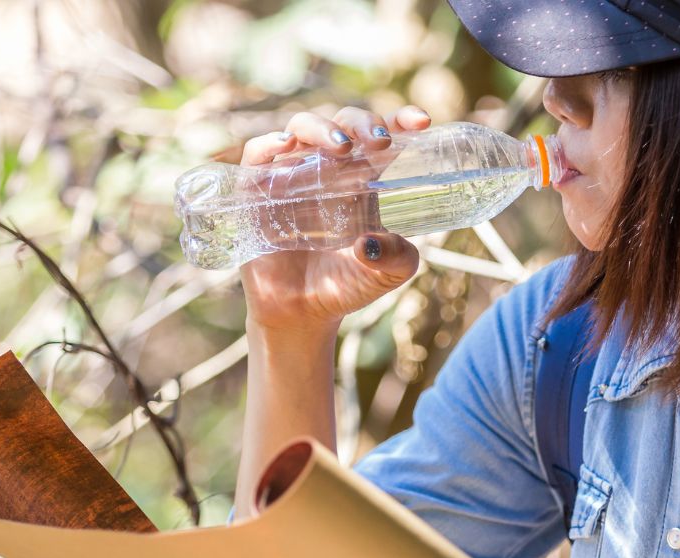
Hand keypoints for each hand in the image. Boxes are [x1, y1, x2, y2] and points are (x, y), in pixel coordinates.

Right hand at [239, 105, 431, 338]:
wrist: (304, 314)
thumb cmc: (347, 286)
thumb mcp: (387, 273)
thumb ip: (397, 257)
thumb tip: (372, 243)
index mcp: (363, 179)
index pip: (381, 137)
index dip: (400, 121)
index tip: (421, 122)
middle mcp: (327, 169)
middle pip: (343, 124)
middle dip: (363, 123)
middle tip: (379, 141)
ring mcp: (291, 176)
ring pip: (301, 129)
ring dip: (321, 128)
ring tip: (341, 146)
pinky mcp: (257, 192)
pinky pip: (257, 156)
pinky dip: (268, 144)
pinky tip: (286, 145)